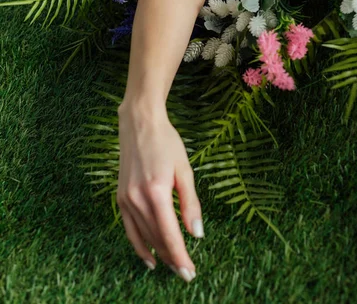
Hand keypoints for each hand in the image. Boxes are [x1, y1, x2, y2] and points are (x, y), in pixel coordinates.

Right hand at [117, 107, 203, 281]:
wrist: (139, 123)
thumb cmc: (166, 142)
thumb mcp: (185, 170)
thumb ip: (190, 203)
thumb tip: (197, 234)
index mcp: (157, 191)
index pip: (170, 234)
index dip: (180, 256)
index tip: (190, 272)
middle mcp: (137, 198)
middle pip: (156, 238)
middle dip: (172, 258)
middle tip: (186, 272)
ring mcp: (126, 198)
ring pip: (143, 235)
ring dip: (159, 253)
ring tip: (172, 266)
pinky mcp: (120, 197)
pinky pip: (129, 228)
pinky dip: (138, 245)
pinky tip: (149, 257)